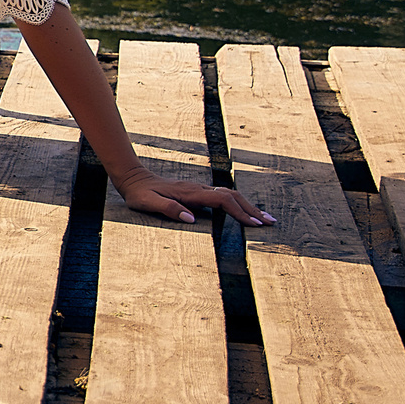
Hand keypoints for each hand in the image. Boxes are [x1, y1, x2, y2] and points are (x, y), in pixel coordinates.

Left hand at [116, 170, 273, 226]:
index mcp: (190, 193)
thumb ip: (168, 209)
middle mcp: (198, 189)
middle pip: (233, 197)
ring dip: (248, 206)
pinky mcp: (197, 192)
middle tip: (270, 223)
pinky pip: (223, 197)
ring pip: (230, 195)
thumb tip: (191, 219)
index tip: (254, 224)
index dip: (239, 213)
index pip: (222, 201)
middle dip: (252, 210)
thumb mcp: (148, 203)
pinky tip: (243, 211)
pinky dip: (238, 204)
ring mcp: (199, 189)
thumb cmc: (140, 194)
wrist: (134, 179)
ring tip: (264, 219)